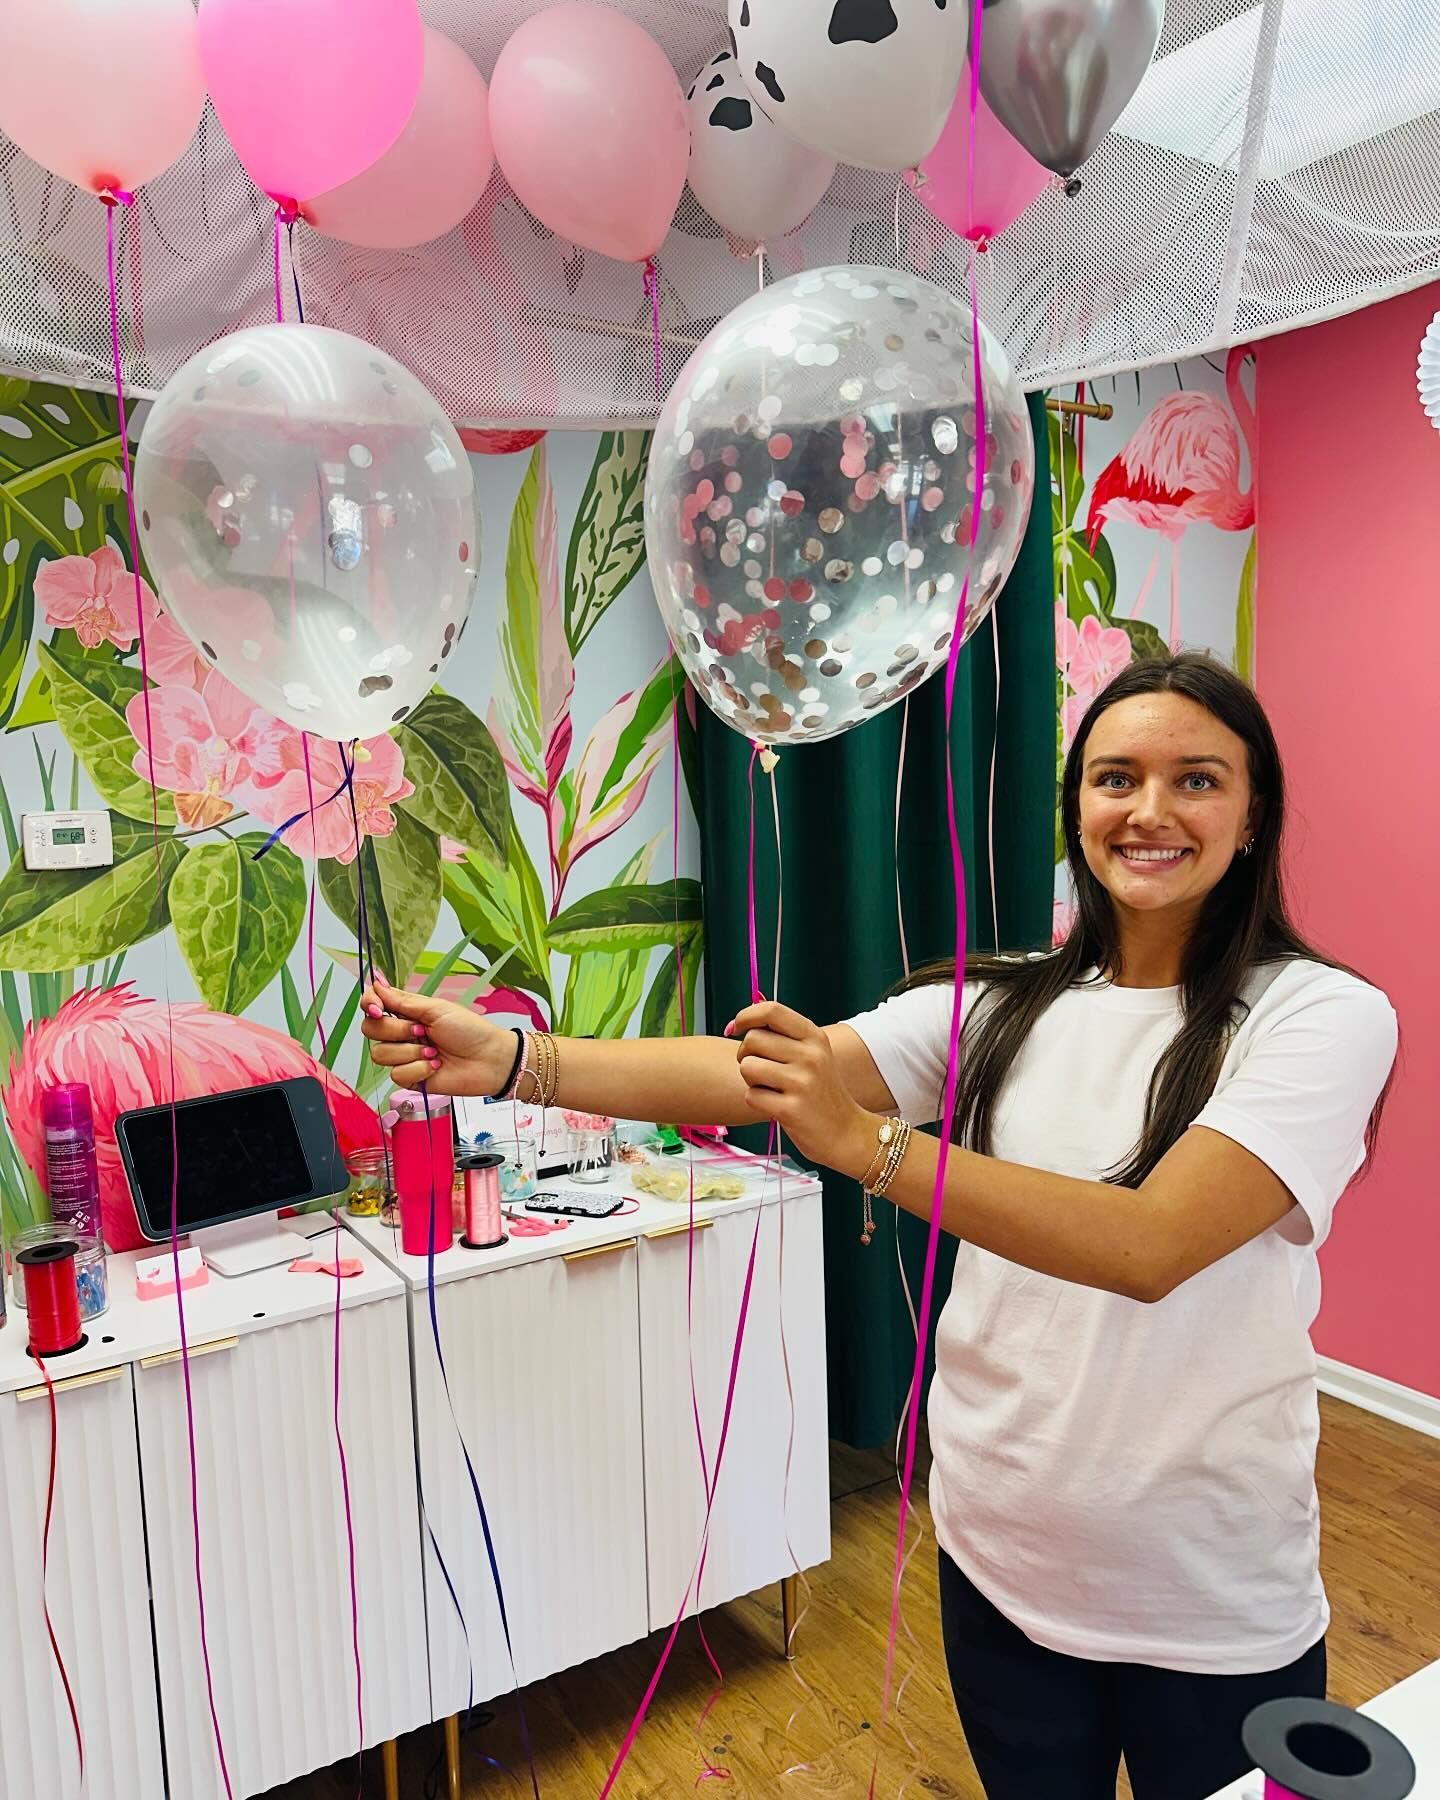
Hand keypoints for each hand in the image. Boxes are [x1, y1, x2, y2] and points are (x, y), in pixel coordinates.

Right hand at [359, 981, 516, 1095]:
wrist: (489, 1060)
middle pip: (371, 1030)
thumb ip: (402, 1001)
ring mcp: (405, 1056)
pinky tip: (435, 1065)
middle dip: (396, 1030)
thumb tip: (377, 985)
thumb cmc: (470, 1031)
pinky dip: (418, 1069)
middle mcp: (402, 1033)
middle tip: (422, 1030)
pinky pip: (396, 1074)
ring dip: (410, 1052)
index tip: (377, 1008)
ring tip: (434, 1051)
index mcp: (407, 1012)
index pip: (373, 1005)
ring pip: (381, 1054)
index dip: (369, 1004)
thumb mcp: (436, 1009)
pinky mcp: (410, 1077)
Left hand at [728, 1000, 877, 1178]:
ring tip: (770, 1088)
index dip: (745, 1016)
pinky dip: (757, 1102)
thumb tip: (745, 1013)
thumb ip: (783, 1034)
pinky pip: (751, 1095)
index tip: (734, 1028)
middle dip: (745, 1054)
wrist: (846, 1132)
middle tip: (759, 1069)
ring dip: (750, 1080)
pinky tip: (775, 1105)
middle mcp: (811, 1056)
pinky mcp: (791, 1110)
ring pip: (747, 1067)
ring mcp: (802, 1083)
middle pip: (752, 1039)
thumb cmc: (821, 1092)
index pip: (771, 1010)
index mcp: (814, 1037)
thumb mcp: (813, 1054)